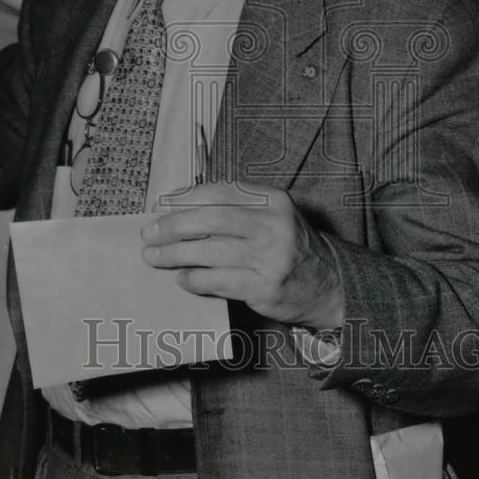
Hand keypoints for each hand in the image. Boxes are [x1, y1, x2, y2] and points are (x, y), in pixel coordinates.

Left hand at [141, 181, 343, 328]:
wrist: (328, 284)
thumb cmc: (287, 246)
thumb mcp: (269, 217)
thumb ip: (233, 209)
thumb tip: (177, 208)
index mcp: (272, 200)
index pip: (220, 192)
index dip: (185, 198)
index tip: (161, 205)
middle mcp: (274, 224)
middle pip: (212, 219)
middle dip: (174, 226)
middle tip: (150, 233)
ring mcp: (271, 256)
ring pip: (210, 251)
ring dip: (175, 255)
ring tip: (155, 258)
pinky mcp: (265, 286)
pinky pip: (218, 281)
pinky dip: (194, 279)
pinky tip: (183, 278)